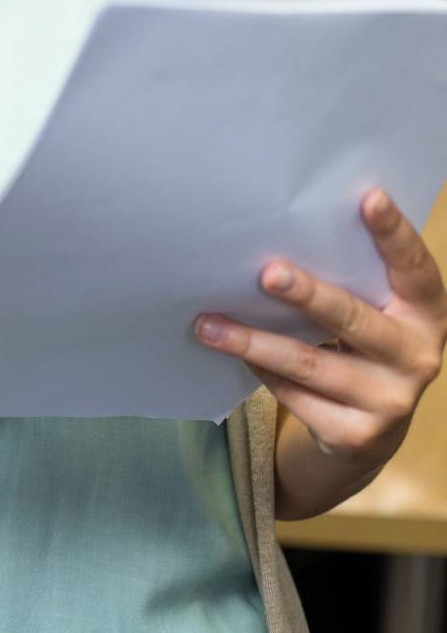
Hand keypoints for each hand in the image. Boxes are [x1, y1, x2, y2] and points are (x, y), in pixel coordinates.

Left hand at [193, 188, 446, 460]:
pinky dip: (260, 369)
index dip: (395, 233)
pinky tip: (231, 350)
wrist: (371, 430)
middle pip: (353, 319)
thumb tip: (279, 231)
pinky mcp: (354, 435)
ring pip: (310, 363)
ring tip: (208, 323)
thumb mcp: (374, 310)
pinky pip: (294, 394)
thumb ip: (351, 279)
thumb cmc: (364, 343)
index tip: (370, 197)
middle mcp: (417, 358)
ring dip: (253, 341)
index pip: (415, 269)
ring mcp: (389, 402)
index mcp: (426, 314)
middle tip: (267, 272)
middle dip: (307, 295)